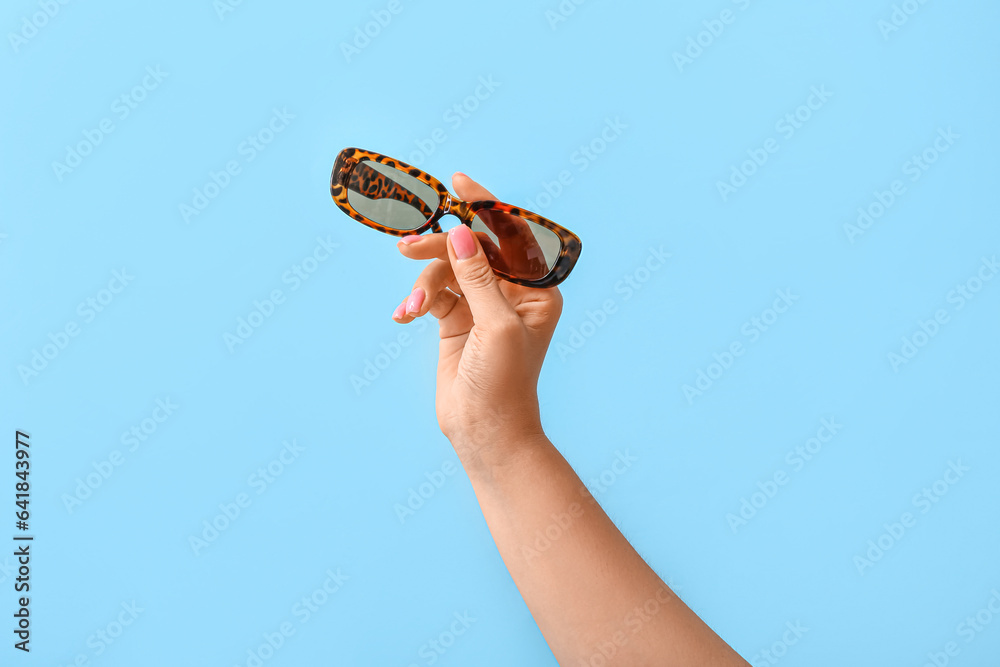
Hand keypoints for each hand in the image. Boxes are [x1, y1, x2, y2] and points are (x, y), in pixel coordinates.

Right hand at [392, 173, 562, 466]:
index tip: (459, 182)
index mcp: (537, 289)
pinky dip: (417, 301)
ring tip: (412, 310)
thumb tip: (462, 234)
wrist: (485, 432)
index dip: (487, 207)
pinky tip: (404, 317)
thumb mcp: (495, 326)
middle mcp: (512, 292)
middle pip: (472, 250)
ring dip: (425, 285)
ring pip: (447, 270)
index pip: (513, 236)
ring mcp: (482, 305)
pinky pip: (432, 293)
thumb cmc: (505, 383)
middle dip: (441, 249)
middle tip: (407, 248)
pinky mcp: (455, 320)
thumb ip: (478, 278)